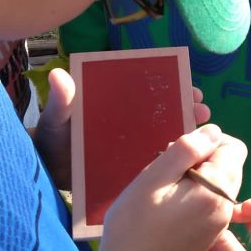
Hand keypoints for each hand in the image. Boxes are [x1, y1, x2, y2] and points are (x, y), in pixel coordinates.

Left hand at [30, 72, 208, 191]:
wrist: (47, 175)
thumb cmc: (52, 142)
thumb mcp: (55, 121)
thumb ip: (60, 102)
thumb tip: (58, 74)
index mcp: (116, 104)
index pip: (147, 89)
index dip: (170, 84)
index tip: (188, 83)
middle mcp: (129, 123)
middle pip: (163, 112)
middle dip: (186, 108)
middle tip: (202, 109)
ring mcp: (132, 146)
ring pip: (165, 137)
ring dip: (186, 134)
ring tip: (203, 133)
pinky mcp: (132, 169)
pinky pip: (156, 165)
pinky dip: (173, 163)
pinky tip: (189, 164)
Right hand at [95, 125, 245, 250]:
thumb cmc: (134, 226)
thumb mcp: (153, 178)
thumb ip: (186, 150)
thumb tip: (214, 132)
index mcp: (217, 191)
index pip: (235, 148)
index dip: (208, 141)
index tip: (178, 151)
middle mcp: (227, 208)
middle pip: (229, 166)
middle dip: (202, 159)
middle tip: (166, 170)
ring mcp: (219, 225)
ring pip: (218, 184)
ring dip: (195, 177)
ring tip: (163, 190)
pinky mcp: (209, 236)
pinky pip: (210, 202)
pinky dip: (193, 196)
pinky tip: (167, 208)